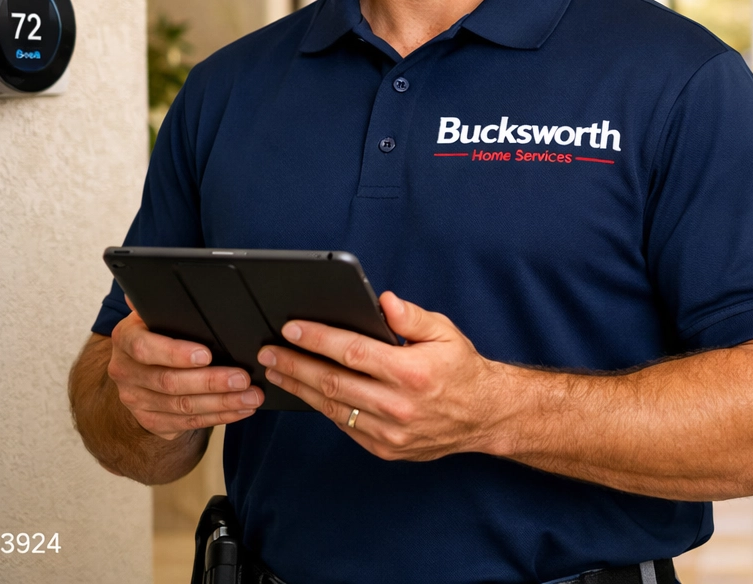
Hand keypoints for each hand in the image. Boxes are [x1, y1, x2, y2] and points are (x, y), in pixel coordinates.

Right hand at [108, 301, 263, 439]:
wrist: (138, 366)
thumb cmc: (158, 330)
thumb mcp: (157, 311)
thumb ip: (165, 298)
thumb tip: (170, 273)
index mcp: (125, 339)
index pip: (145, 348)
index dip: (175, 353)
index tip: (207, 354)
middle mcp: (124, 372)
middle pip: (169, 383)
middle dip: (211, 382)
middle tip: (243, 378)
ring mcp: (136, 400)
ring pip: (182, 407)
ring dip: (221, 403)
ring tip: (251, 396)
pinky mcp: (151, 422)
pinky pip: (187, 424)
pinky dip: (217, 418)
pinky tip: (240, 410)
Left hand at [257, 292, 515, 460]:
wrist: (484, 417)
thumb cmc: (461, 369)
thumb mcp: (445, 332)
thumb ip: (412, 316)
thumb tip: (384, 301)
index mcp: (411, 372)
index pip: (353, 352)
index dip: (318, 339)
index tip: (292, 329)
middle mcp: (398, 405)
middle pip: (333, 382)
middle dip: (295, 364)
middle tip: (268, 352)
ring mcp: (390, 433)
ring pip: (332, 408)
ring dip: (300, 388)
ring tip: (276, 371)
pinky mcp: (385, 449)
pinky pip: (344, 426)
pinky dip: (321, 408)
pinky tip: (305, 392)